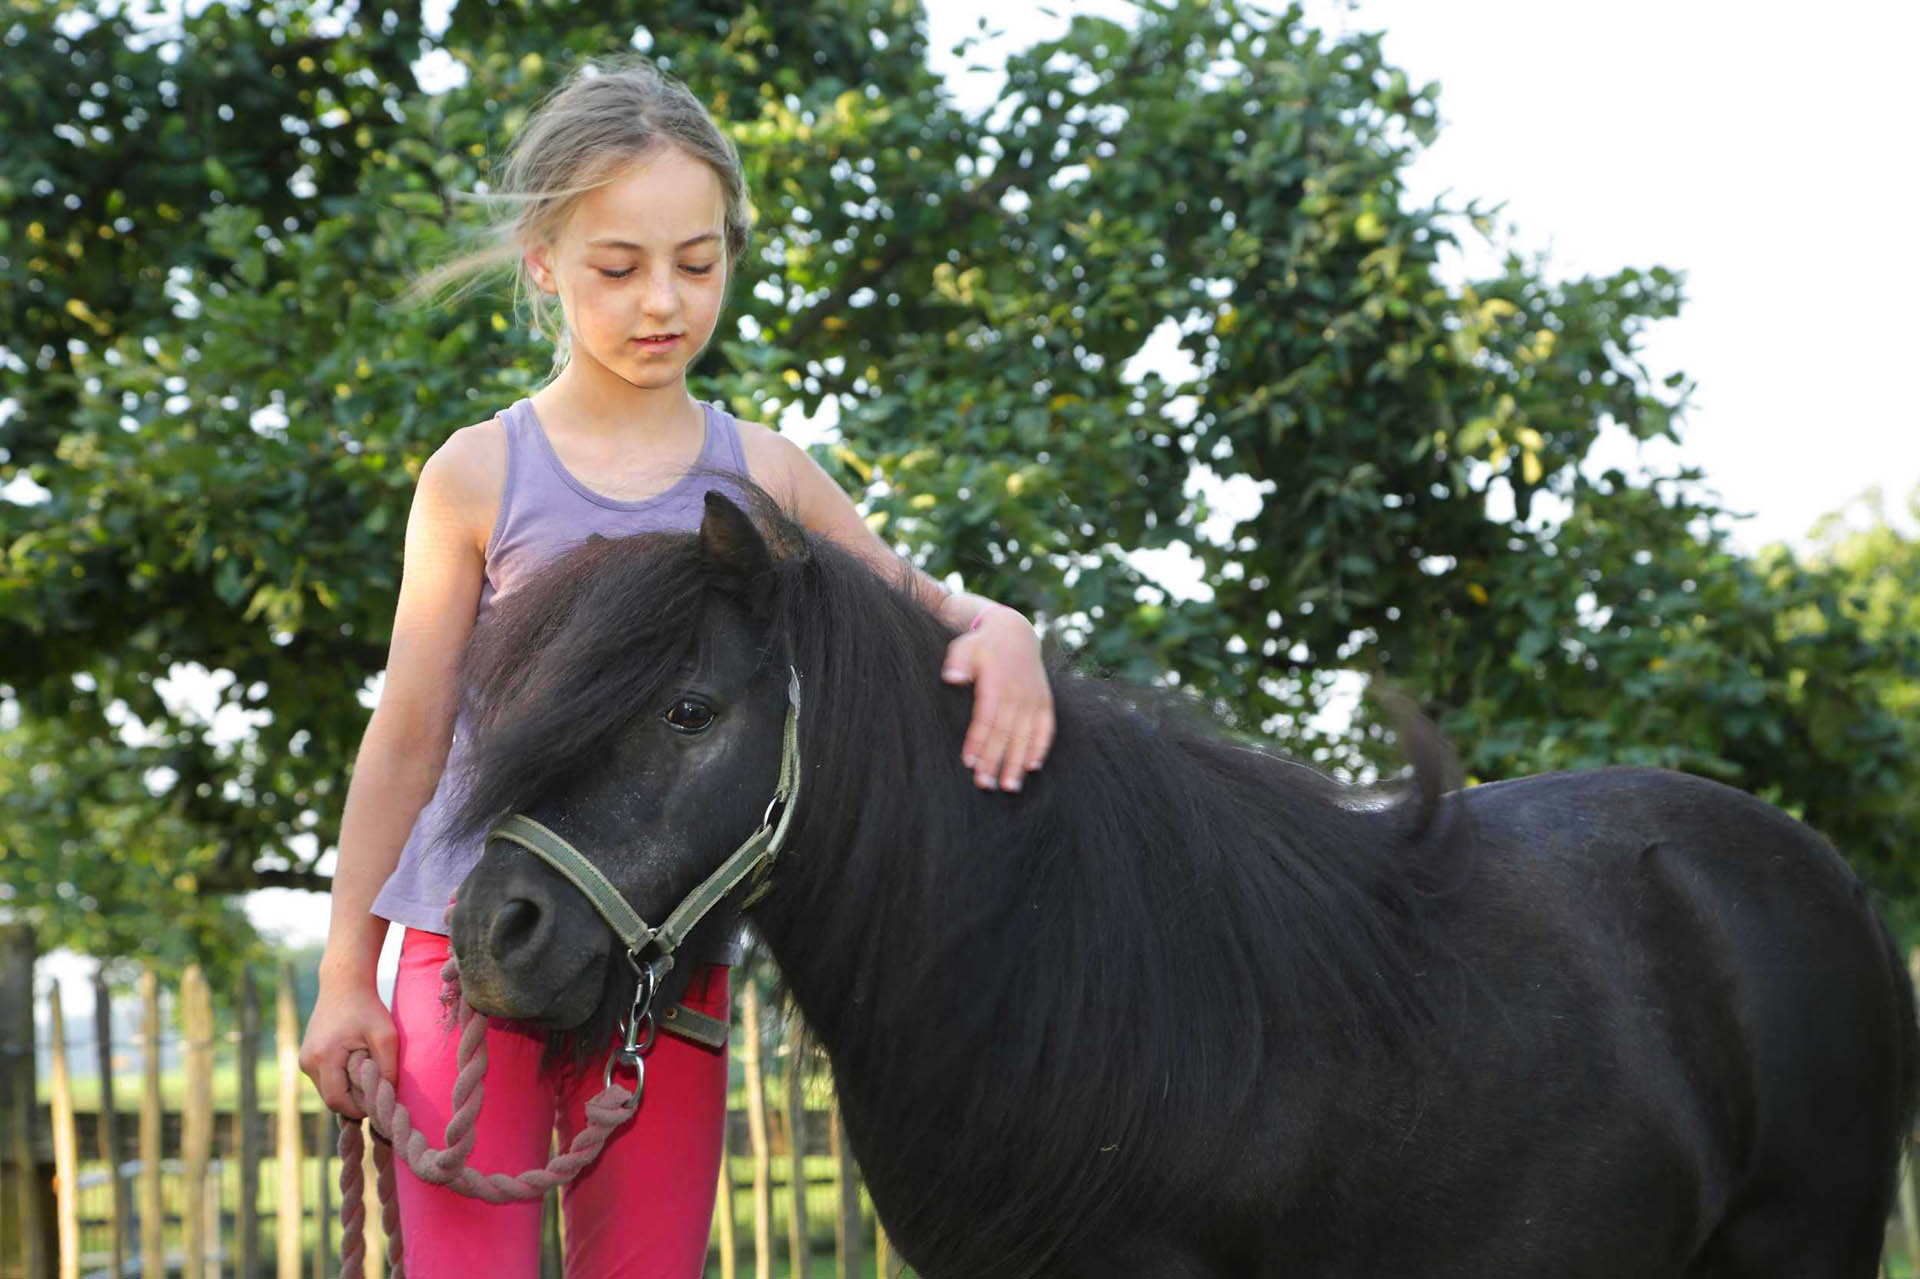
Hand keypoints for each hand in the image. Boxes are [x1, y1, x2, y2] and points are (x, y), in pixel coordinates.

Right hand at [298, 975, 397, 1121]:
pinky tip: (356, 1064)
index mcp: (323, 1057)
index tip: (380, 1100)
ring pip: (327, 1091)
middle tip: (376, 1085)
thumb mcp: (386, 1036)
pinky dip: (340, 1079)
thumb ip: (388, 1068)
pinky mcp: (306, 1057)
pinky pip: (325, 1080)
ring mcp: (304, 1060)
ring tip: (366, 1068)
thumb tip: (388, 1097)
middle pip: (331, 1099)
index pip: (337, 1101)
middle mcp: (307, 1061)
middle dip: (354, 1100)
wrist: (343, 984)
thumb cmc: (367, 1008)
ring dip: (347, 1089)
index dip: (359, 1108)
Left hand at [942, 606, 1054, 791]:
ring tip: (1009, 786)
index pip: (987, 719)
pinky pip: (1046, 728)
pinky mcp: (1045, 702)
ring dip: (1018, 762)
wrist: (1014, 633)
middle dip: (995, 760)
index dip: (978, 742)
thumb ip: (958, 662)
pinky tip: (1033, 767)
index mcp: (997, 684)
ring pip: (1026, 735)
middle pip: (1006, 733)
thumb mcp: (965, 647)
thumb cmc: (982, 645)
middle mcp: (1018, 694)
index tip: (970, 763)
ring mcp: (1034, 699)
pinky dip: (1041, 747)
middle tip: (985, 784)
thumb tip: (952, 677)